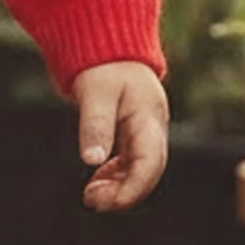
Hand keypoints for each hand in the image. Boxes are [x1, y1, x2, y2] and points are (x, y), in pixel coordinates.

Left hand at [70, 60, 168, 211]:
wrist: (108, 43)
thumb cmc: (103, 64)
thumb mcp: (95, 92)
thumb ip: (95, 124)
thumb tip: (91, 160)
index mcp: (149, 118)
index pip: (149, 164)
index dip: (131, 189)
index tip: (105, 202)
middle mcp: (153, 128)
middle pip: (148, 172)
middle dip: (123, 192)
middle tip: (92, 201)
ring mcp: (146, 130)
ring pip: (140, 169)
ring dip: (118, 186)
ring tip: (91, 195)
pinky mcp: (134, 131)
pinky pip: (131, 161)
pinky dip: (115, 174)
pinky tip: (97, 180)